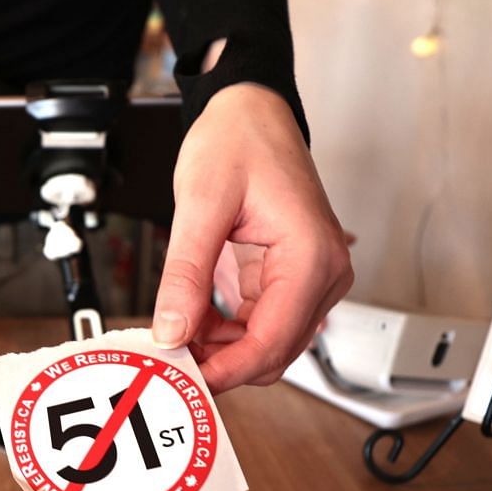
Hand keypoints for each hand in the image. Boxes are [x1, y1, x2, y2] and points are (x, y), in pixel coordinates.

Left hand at [151, 84, 352, 392]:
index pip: (273, 342)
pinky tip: (190, 317)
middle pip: (274, 352)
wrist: (251, 111)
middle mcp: (324, 272)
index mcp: (311, 256)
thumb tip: (171, 330)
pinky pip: (261, 321)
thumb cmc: (238, 140)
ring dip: (220, 348)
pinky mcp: (292, 277)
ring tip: (171, 334)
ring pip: (267, 343)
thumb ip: (186, 273)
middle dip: (221, 363)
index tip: (183, 379)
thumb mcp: (200, 203)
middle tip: (167, 359)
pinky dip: (225, 329)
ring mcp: (312, 277)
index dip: (226, 370)